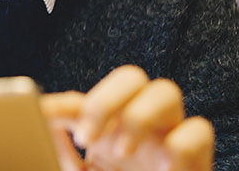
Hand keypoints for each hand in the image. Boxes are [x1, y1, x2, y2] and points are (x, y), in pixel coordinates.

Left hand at [40, 65, 213, 170]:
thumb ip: (61, 157)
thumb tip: (40, 127)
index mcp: (105, 134)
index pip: (81, 103)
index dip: (59, 104)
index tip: (40, 113)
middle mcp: (139, 129)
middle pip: (130, 78)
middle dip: (105, 101)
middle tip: (87, 139)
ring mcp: (169, 140)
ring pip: (166, 91)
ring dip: (139, 117)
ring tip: (122, 154)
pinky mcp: (197, 160)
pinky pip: (198, 131)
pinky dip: (181, 147)